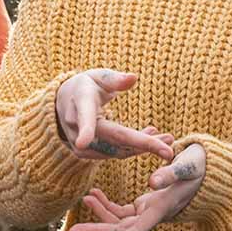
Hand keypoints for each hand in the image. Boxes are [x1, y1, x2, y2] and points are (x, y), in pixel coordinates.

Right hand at [55, 69, 173, 160]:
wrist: (63, 104)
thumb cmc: (85, 86)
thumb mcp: (97, 76)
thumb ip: (114, 79)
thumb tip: (133, 78)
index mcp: (80, 102)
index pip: (84, 117)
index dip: (85, 130)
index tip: (83, 142)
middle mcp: (77, 126)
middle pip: (112, 139)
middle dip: (141, 145)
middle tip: (168, 151)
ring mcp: (80, 143)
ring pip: (116, 150)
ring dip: (143, 147)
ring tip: (167, 139)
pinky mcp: (86, 154)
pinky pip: (114, 153)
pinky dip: (134, 149)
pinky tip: (152, 139)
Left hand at [68, 143, 205, 230]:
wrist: (208, 170)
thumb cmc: (200, 167)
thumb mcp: (187, 166)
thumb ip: (170, 173)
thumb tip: (151, 182)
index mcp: (160, 209)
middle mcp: (152, 215)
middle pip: (120, 230)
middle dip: (97, 230)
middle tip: (72, 230)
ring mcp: (147, 211)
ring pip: (118, 220)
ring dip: (100, 212)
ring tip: (86, 197)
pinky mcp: (145, 205)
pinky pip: (121, 210)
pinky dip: (107, 204)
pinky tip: (95, 194)